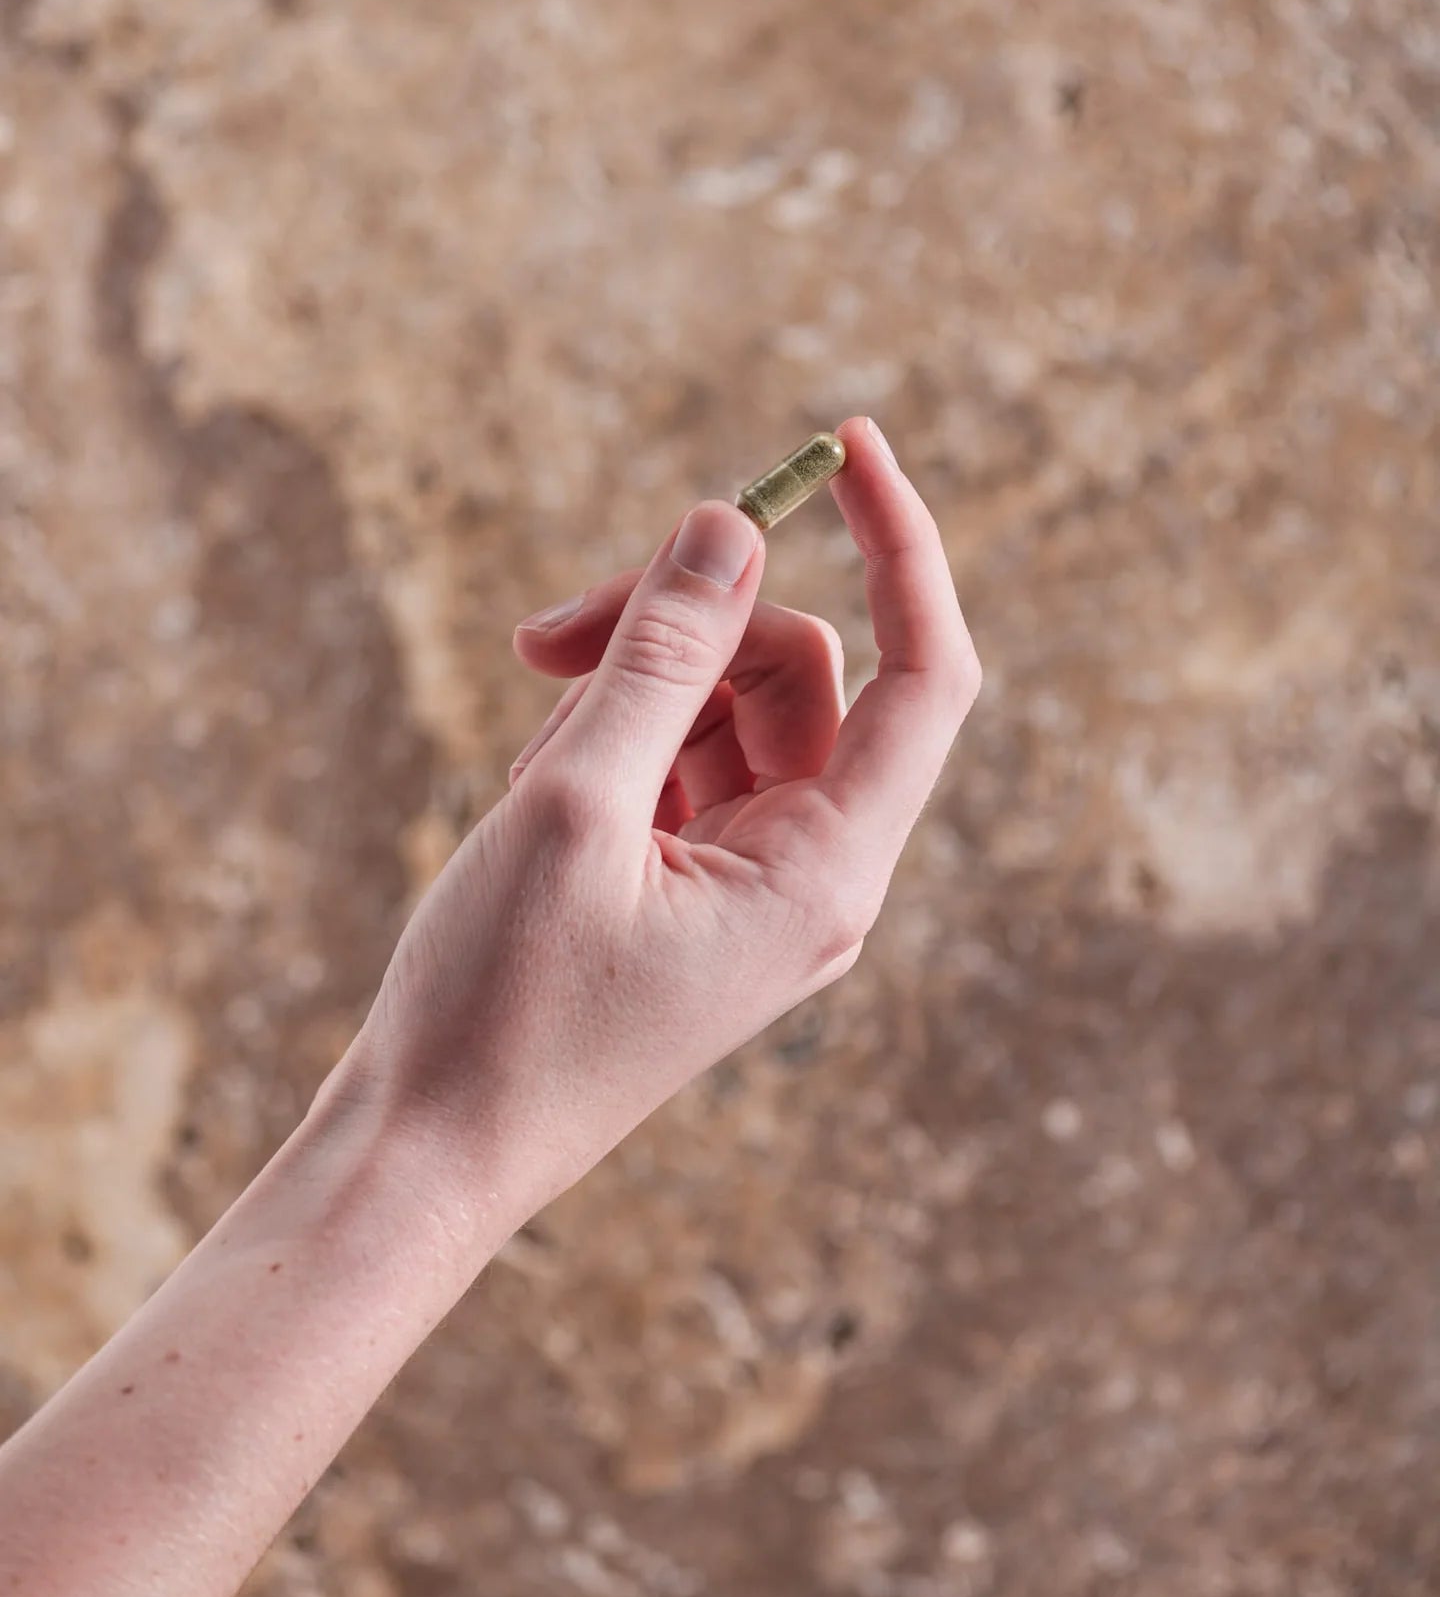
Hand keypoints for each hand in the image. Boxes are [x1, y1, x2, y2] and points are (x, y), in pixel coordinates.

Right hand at [341, 418, 980, 1224]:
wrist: (428, 1153)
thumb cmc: (498, 1005)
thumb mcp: (574, 804)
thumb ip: (660, 655)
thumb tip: (729, 525)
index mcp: (827, 872)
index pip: (926, 676)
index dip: (902, 548)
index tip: (846, 443)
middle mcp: (813, 876)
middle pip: (795, 677)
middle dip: (679, 627)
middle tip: (542, 632)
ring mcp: (752, 886)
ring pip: (727, 712)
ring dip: (629, 691)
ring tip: (525, 762)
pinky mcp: (691, 890)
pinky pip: (681, 766)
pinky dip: (611, 747)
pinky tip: (529, 797)